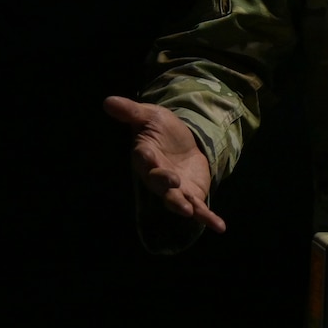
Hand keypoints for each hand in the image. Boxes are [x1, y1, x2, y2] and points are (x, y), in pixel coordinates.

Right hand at [103, 96, 226, 231]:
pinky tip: (219, 226)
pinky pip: (199, 208)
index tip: (148, 156)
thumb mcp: (150, 116)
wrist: (182, 141)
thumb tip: (108, 101)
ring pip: (175, 199)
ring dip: (181, 205)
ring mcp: (174, 188)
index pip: (143, 157)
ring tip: (188, 211)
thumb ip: (131, 111)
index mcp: (145, 155)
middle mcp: (157, 175)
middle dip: (164, 183)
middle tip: (173, 181)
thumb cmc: (161, 129)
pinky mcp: (191, 195)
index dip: (145, 158)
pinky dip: (208, 218)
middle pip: (158, 182)